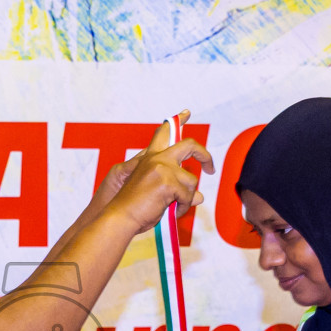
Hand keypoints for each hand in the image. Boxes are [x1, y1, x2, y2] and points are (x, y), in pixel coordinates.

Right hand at [100, 111, 214, 237]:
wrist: (120, 217)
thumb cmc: (135, 209)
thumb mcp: (158, 195)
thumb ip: (177, 190)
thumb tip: (200, 196)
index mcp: (150, 158)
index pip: (164, 134)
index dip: (177, 121)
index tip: (187, 112)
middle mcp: (157, 158)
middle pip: (189, 145)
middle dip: (204, 155)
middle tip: (210, 168)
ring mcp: (162, 168)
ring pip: (191, 181)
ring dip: (187, 198)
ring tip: (174, 208)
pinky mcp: (167, 181)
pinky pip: (188, 196)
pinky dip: (183, 207)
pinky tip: (172, 213)